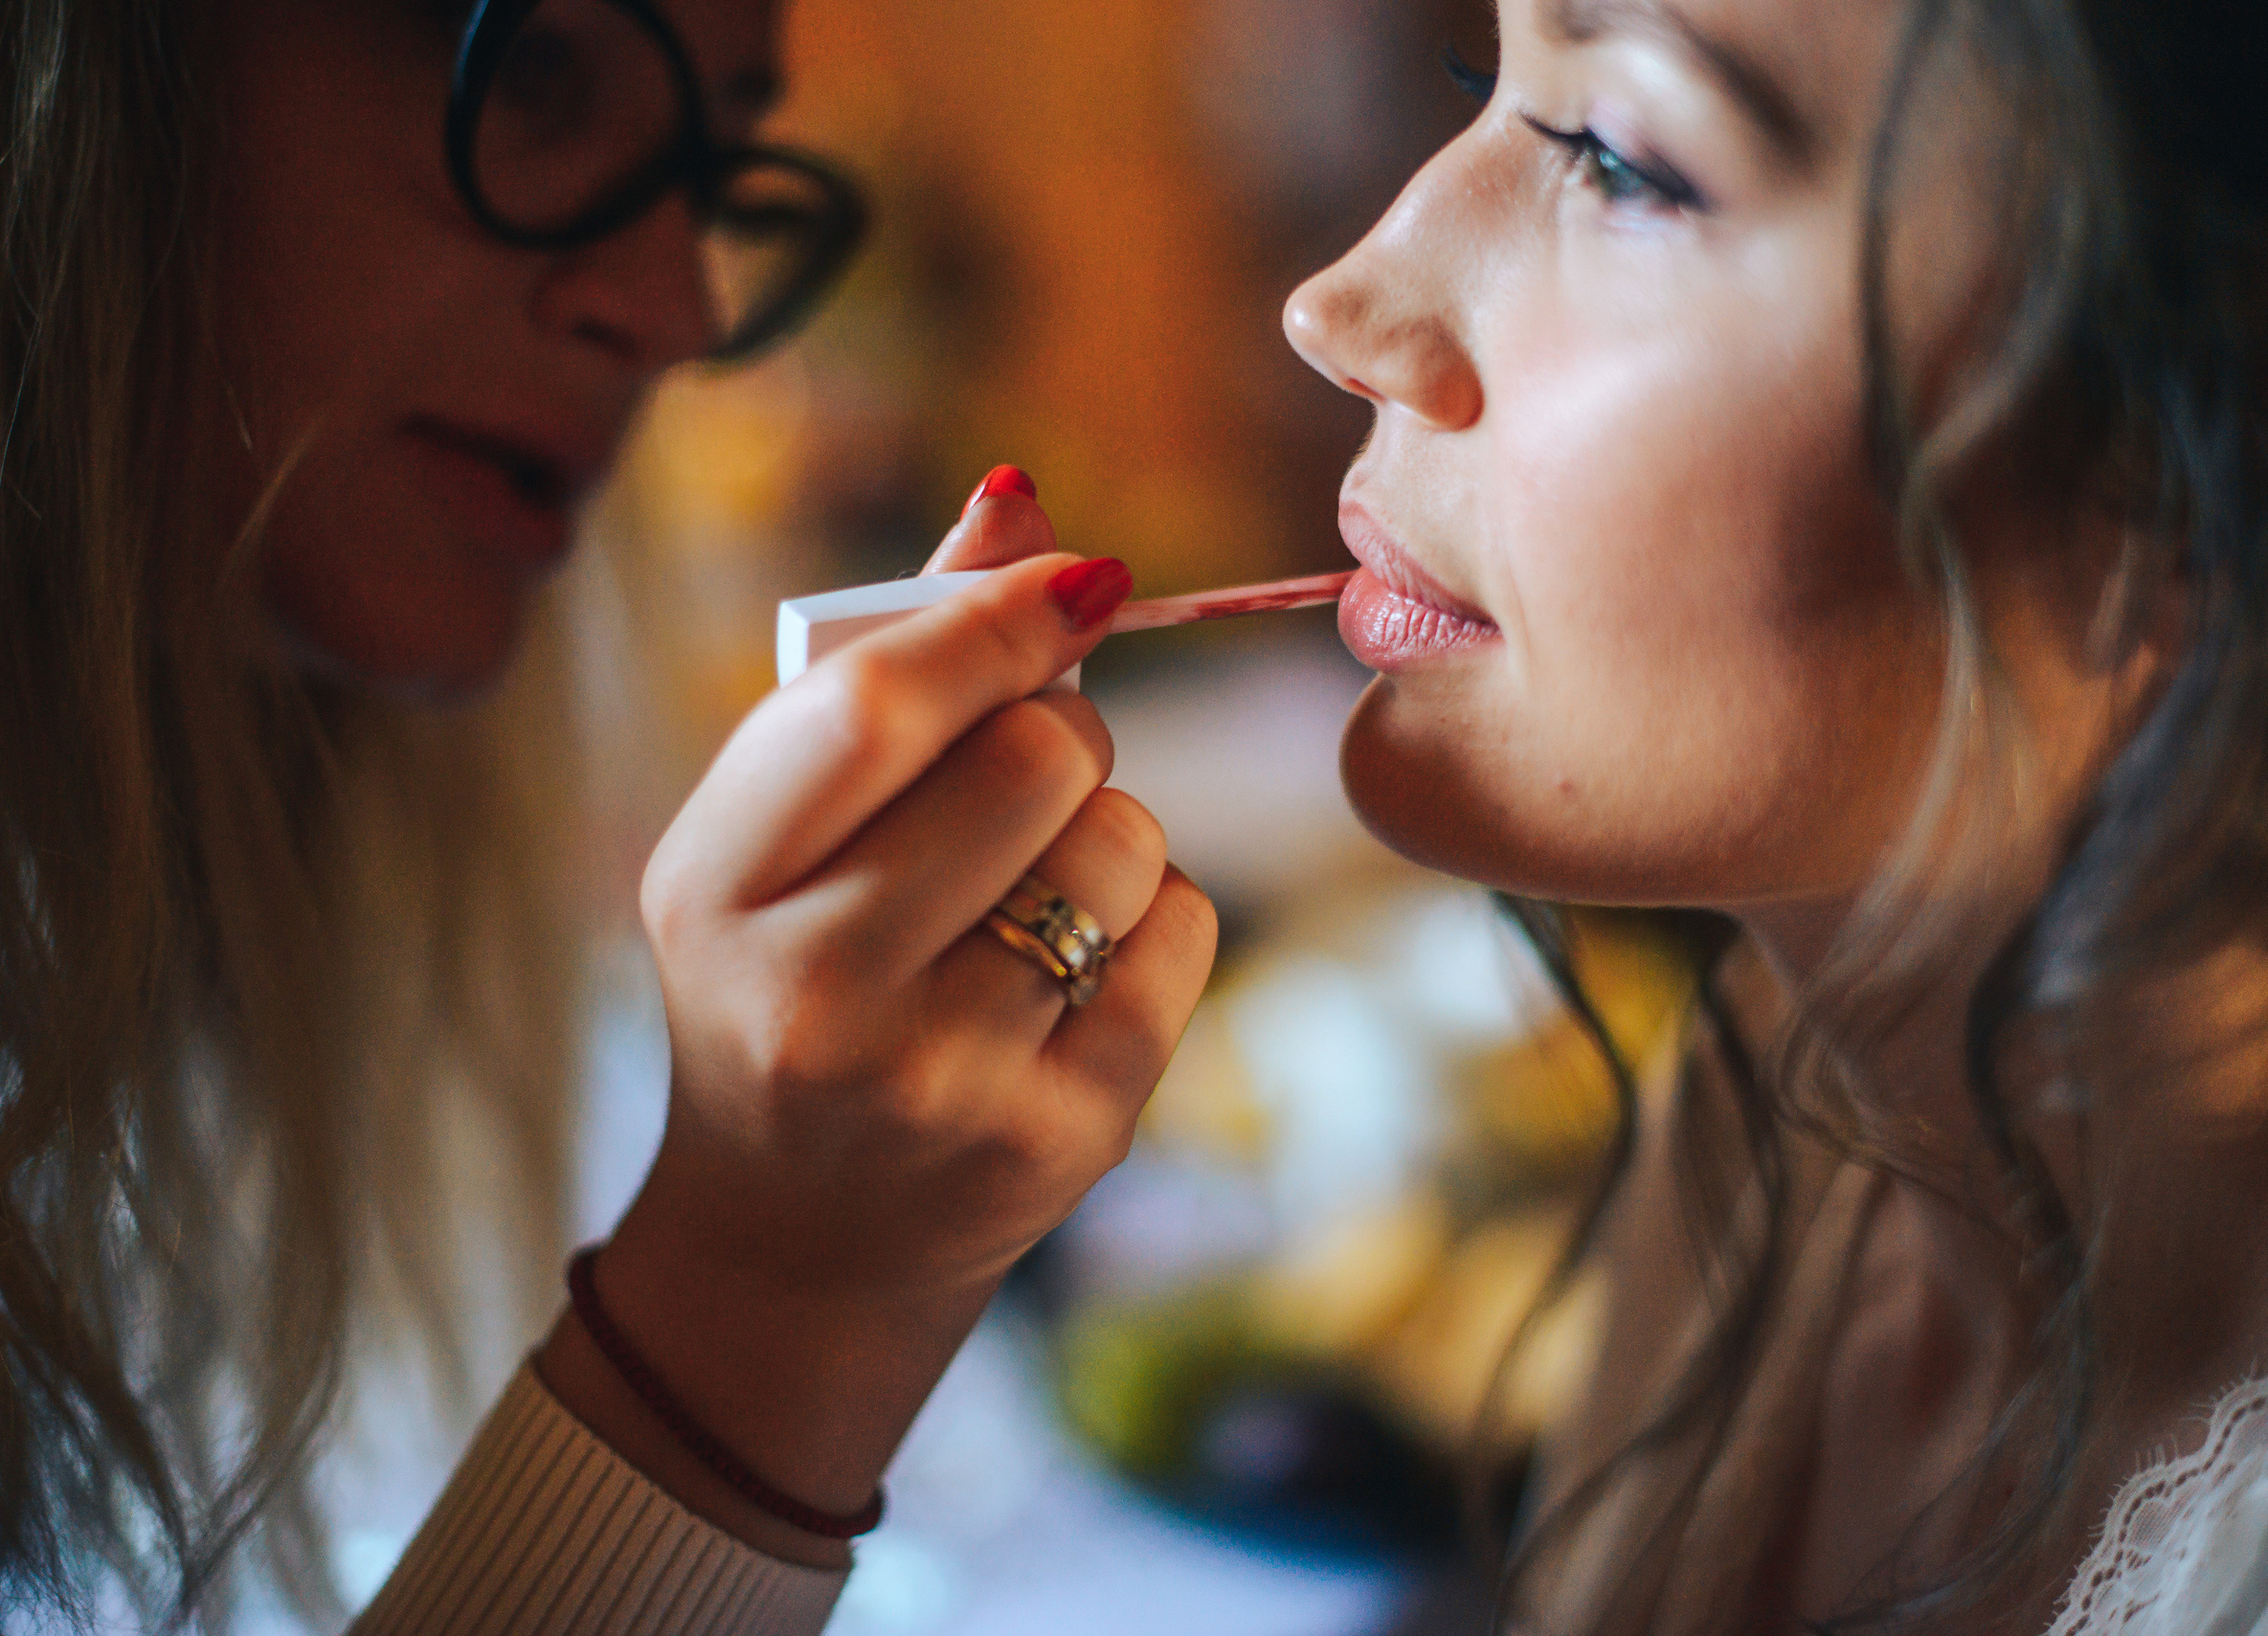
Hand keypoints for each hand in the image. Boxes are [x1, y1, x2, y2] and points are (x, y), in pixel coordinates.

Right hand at [536, 477, 1216, 1563]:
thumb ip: (890, 661)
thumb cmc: (792, 978)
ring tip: (1034, 893)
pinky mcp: (1060, 1139)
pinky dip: (1157, 918)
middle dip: (1062, 732)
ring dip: (1110, 832)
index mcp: (713, 885)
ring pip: (1124, 843)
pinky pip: (1182, 932)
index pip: (877, 700)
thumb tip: (1019, 496)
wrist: (800, 1238)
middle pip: (1033, 758)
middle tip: (1028, 774)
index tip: (1076, 583)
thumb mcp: (780, 835)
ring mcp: (939, 1080)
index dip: (1000, 617)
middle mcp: (812, 992)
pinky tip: (1075, 972)